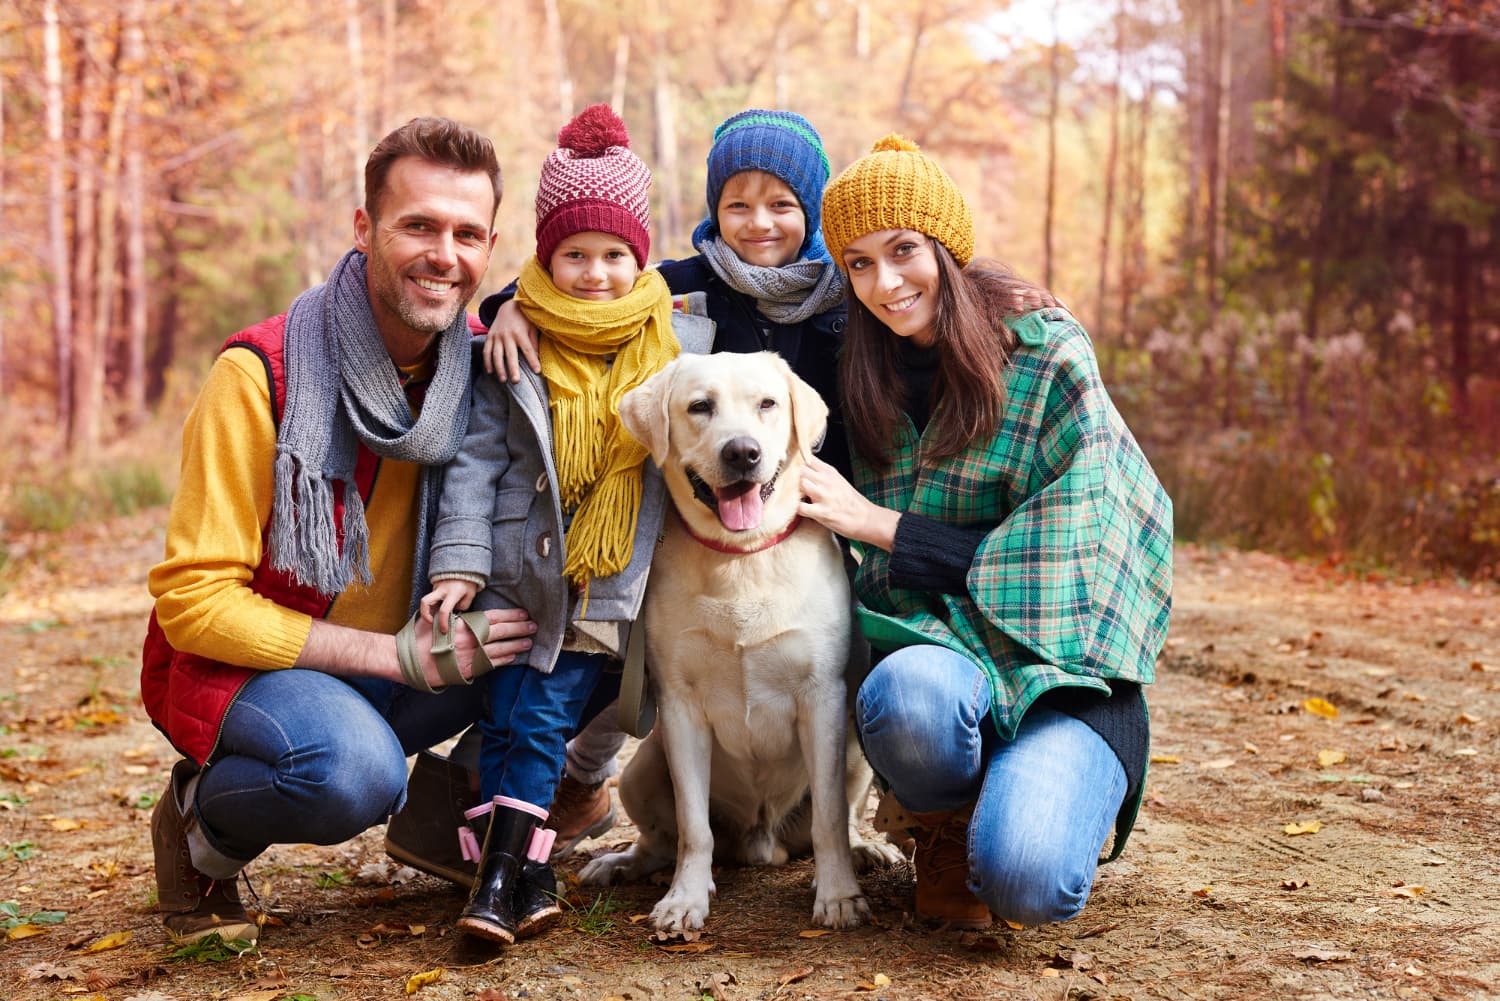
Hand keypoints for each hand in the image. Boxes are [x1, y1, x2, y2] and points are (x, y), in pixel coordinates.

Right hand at [412, 606, 537, 683]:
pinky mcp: (465, 671)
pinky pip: (489, 665)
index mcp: (462, 625)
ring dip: (515, 645)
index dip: (510, 615)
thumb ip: (455, 618)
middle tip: (533, 626)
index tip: (523, 613)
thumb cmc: (419, 638)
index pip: (492, 617)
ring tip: (528, 641)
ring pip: (498, 649)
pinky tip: (512, 657)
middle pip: (500, 632)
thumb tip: (466, 614)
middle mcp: (468, 640)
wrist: (405, 660)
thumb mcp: (436, 621)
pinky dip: (502, 660)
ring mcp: (468, 657)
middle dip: (519, 628)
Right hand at [420, 579, 476, 634]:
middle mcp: (441, 590)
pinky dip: (435, 602)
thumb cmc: (469, 581)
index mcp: (453, 593)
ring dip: (431, 608)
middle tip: (430, 622)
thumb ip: (463, 605)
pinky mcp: (435, 584)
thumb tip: (455, 611)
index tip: (443, 630)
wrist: (464, 565)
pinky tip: (441, 604)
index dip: (443, 623)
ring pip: (428, 600)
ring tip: (438, 613)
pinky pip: (432, 596)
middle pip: (425, 602)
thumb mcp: (470, 594)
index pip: (444, 611)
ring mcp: (436, 586)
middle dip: (424, 614)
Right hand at [483, 299, 540, 382]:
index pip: (528, 349)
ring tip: (503, 380)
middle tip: (516, 382)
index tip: (538, 372)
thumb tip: (538, 358)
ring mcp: (497, 336)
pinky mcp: (489, 337)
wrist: (508, 306)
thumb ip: (534, 342)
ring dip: (499, 368)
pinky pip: (486, 351)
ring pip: (496, 355)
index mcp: (520, 333)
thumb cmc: (524, 319)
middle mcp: (507, 335)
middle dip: (513, 369)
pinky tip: (490, 372)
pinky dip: (487, 362)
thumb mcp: (532, 328)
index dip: (533, 361)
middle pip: (510, 355)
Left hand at [798, 455, 900, 551]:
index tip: (789, 469)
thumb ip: (820, 472)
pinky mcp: (822, 512)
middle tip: (789, 486)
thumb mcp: (837, 479)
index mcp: (829, 471)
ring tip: (795, 498)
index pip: (806, 458)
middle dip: (792, 477)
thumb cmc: (849, 500)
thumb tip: (802, 467)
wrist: (865, 518)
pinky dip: (797, 509)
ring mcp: (824, 496)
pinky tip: (800, 510)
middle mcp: (826, 480)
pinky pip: (801, 507)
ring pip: (800, 484)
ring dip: (794, 492)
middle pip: (800, 469)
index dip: (795, 463)